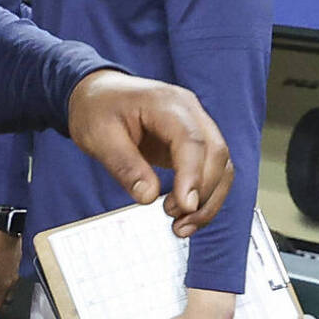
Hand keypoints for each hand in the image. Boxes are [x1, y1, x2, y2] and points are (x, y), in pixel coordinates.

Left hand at [66, 70, 232, 238]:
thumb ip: (124, 165)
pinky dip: (205, 194)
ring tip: (182, 225)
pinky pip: (212, 169)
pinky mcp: (194, 142)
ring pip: (222, 165)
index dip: (193, 176)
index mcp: (166, 103)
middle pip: (215, 154)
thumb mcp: (98, 136)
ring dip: (209, 199)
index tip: (185, 206)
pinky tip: (186, 213)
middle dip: (203, 193)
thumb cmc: (96, 108)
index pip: (192, 141)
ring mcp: (196, 125)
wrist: (96, 93)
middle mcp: (189, 111)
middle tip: (178, 221)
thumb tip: (148, 196)